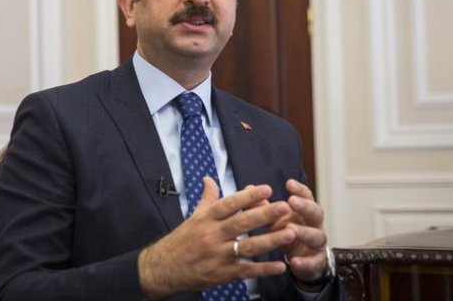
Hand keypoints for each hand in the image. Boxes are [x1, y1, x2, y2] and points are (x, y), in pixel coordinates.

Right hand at [138, 177, 296, 298]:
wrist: (163, 268)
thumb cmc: (180, 241)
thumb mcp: (192, 217)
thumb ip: (206, 198)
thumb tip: (209, 178)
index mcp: (205, 219)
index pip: (228, 204)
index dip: (247, 196)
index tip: (265, 188)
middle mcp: (212, 236)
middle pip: (241, 223)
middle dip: (265, 215)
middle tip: (284, 207)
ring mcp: (218, 256)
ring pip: (247, 246)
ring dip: (270, 240)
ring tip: (289, 233)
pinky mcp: (222, 274)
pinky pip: (246, 271)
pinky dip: (264, 269)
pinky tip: (280, 265)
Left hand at [272, 179, 328, 281]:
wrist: (302, 259)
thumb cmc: (288, 233)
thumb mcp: (276, 219)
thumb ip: (264, 206)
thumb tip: (249, 189)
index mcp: (304, 212)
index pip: (306, 196)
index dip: (299, 190)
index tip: (288, 183)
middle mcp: (314, 225)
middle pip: (316, 212)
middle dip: (305, 206)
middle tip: (291, 201)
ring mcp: (317, 243)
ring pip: (316, 236)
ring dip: (304, 232)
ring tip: (291, 229)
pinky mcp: (316, 262)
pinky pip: (313, 262)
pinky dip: (304, 262)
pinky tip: (294, 262)